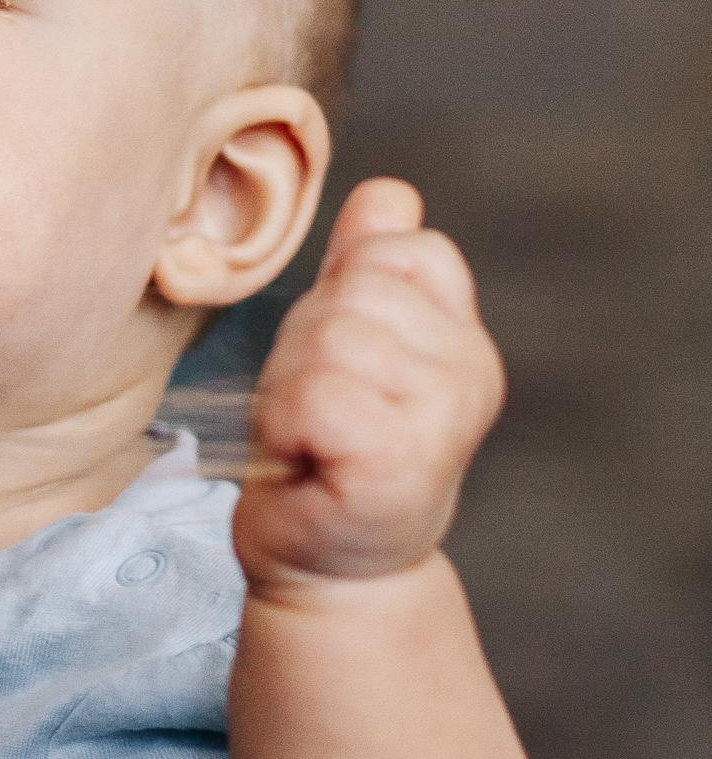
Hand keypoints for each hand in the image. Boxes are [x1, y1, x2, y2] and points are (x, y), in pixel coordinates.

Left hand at [236, 179, 504, 596]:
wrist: (328, 568)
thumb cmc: (325, 454)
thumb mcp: (343, 344)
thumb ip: (366, 267)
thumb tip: (389, 191)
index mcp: (461, 334)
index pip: (397, 248)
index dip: (340, 296)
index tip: (340, 368)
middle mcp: (471, 368)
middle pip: (350, 292)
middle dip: (303, 347)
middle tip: (315, 414)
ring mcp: (444, 415)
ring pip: (329, 338)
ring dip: (289, 390)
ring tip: (310, 438)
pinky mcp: (403, 461)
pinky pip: (315, 395)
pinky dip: (287, 426)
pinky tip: (307, 461)